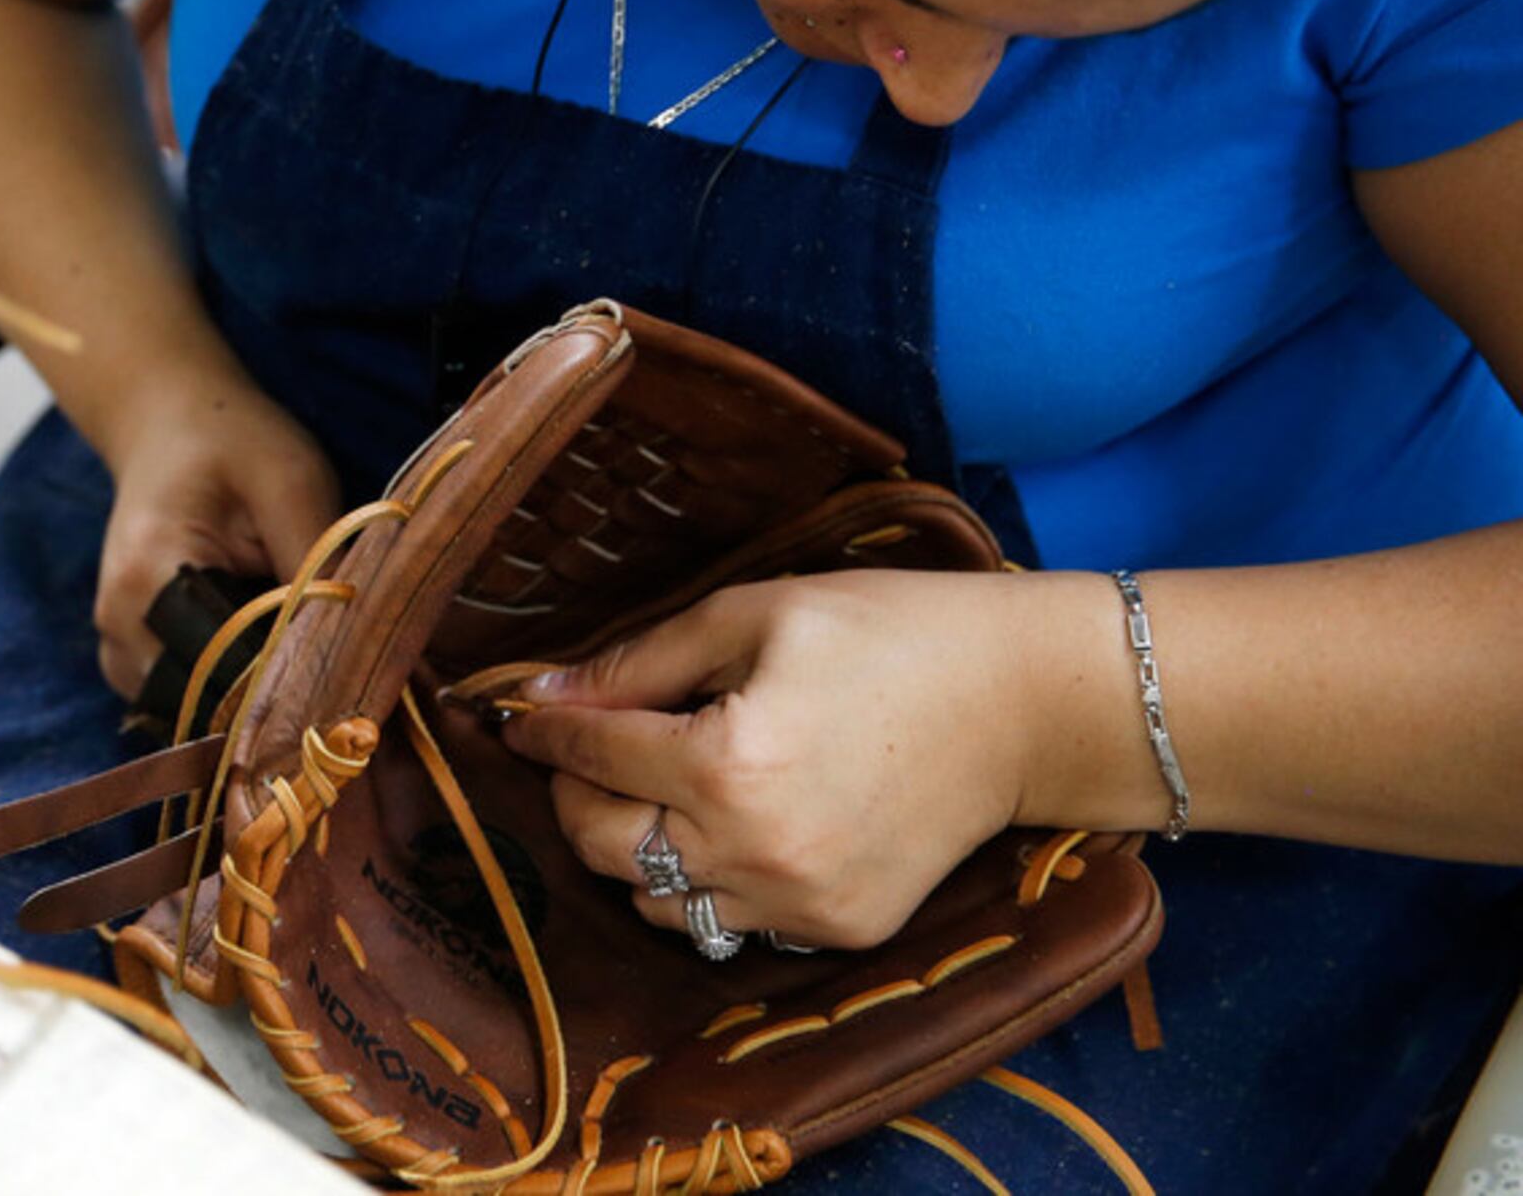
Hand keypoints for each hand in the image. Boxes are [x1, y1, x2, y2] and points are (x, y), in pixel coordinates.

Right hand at [90, 379, 340, 699]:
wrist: (167, 424)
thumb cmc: (232, 442)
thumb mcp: (290, 479)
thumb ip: (316, 561)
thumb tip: (358, 641)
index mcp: (151, 574)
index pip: (226, 670)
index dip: (293, 683)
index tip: (352, 682)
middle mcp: (119, 625)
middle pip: (208, 706)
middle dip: (276, 701)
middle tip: (341, 677)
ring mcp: (117, 648)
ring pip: (196, 716)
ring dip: (253, 702)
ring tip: (308, 663)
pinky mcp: (131, 659)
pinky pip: (186, 704)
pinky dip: (231, 694)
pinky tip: (271, 659)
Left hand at [500, 570, 1067, 948]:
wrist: (1027, 703)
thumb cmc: (890, 634)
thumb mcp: (754, 614)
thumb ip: (642, 662)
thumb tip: (546, 695)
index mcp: (728, 763)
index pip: (591, 754)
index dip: (545, 728)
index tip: (519, 715)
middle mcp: (755, 851)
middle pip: (601, 843)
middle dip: (575, 791)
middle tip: (588, 749)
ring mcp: (799, 905)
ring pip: (653, 899)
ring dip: (633, 845)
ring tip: (657, 787)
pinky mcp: (839, 932)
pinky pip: (729, 921)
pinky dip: (707, 881)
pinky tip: (729, 826)